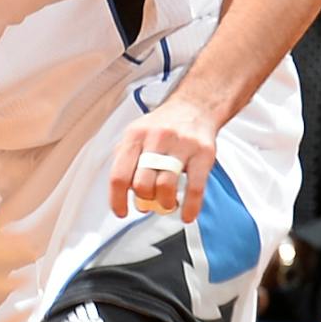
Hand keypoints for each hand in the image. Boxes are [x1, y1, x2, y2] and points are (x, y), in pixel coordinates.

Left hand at [108, 97, 219, 222]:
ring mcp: (181, 146)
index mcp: (135, 136)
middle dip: (144, 199)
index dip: (117, 199)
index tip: (121, 212)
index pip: (119, 175)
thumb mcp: (136, 133)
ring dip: (164, 203)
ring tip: (167, 203)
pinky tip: (187, 215)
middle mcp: (157, 139)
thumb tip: (120, 190)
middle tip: (148, 202)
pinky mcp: (204, 154)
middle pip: (142, 183)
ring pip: (166, 187)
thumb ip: (125, 158)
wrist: (196, 106)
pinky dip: (190, 207)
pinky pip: (195, 188)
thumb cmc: (164, 125)